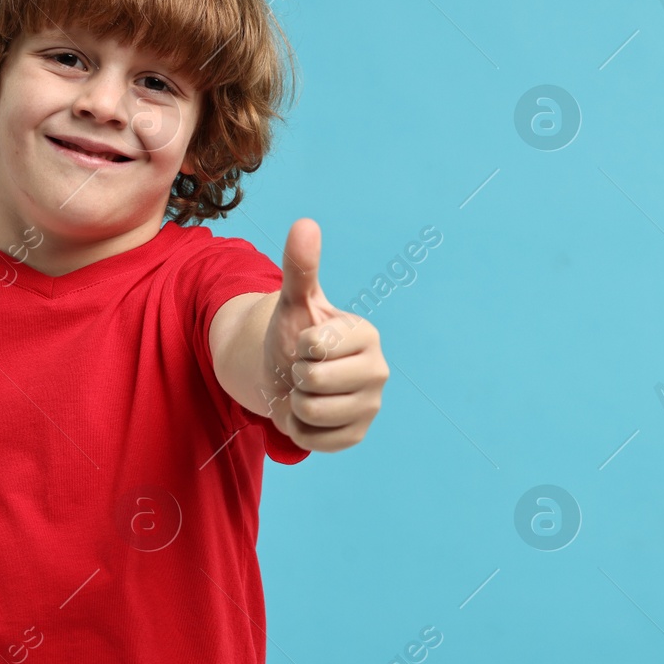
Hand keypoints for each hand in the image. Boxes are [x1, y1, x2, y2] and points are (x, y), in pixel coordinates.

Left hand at [260, 218, 388, 451]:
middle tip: (305, 370)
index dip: (301, 346)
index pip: (317, 347)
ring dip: (296, 403)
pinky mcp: (357, 435)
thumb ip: (300, 265)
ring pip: (312, 412)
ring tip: (306, 391)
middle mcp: (378, 371)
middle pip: (314, 382)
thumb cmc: (295, 334)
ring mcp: (371, 406)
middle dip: (296, 377)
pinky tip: (308, 414)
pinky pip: (315, 440)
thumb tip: (305, 223)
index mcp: (367, 335)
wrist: (286, 375)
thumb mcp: (294, 300)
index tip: (309, 344)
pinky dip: (299, 429)